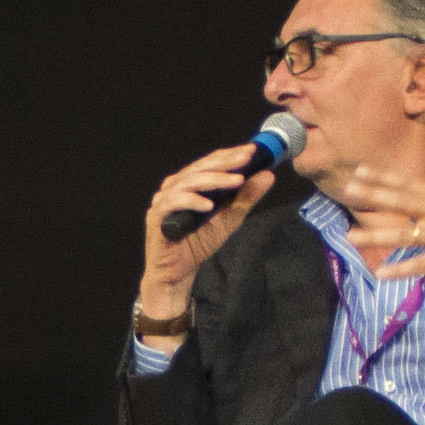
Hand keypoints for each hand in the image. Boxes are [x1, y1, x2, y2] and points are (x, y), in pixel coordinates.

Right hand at [136, 141, 269, 320]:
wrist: (178, 273)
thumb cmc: (198, 243)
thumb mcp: (230, 218)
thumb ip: (246, 197)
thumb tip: (267, 175)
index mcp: (189, 183)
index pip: (210, 162)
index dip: (230, 155)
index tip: (252, 151)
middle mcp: (174, 187)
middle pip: (200, 167)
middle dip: (225, 163)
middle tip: (246, 159)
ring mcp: (163, 201)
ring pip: (188, 182)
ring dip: (214, 180)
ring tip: (236, 181)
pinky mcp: (157, 217)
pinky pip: (173, 203)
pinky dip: (191, 201)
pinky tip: (209, 205)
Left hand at [329, 165, 424, 286]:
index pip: (409, 183)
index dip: (384, 176)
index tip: (360, 170)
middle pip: (403, 201)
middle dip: (374, 195)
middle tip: (348, 189)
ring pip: (405, 233)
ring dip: (376, 235)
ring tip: (351, 236)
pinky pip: (421, 264)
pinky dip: (401, 269)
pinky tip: (382, 273)